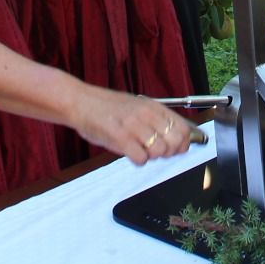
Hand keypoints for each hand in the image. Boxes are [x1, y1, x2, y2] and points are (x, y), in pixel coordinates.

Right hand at [71, 89, 190, 164]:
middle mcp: (147, 114)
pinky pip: (141, 158)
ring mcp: (134, 125)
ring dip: (152, 156)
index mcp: (154, 106)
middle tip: (156, 152)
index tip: (177, 149)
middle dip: (169, 152)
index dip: (183, 143)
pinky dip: (138, 161)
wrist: (81, 102)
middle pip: (175, 142)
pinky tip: (131, 154)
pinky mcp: (120, 137)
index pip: (183, 128)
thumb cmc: (108, 107)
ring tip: (140, 150)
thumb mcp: (138, 106)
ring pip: (160, 151)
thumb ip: (157, 119)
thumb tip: (178, 138)